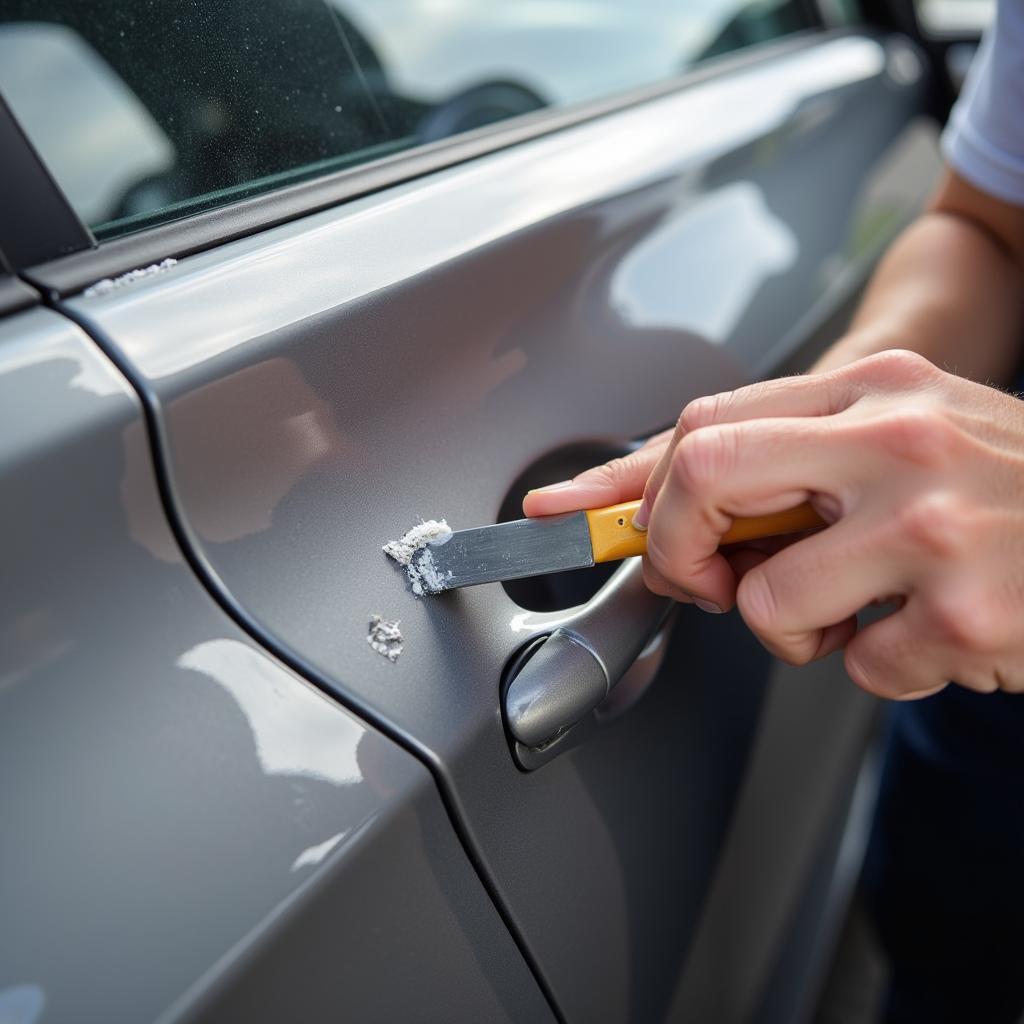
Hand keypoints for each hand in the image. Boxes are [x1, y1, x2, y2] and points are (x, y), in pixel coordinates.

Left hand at [524, 350, 1023, 698]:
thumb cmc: (1002, 481)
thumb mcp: (899, 434)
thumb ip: (791, 459)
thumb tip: (665, 507)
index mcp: (873, 387)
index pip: (706, 422)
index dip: (633, 486)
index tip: (587, 520)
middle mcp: (898, 439)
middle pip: (705, 474)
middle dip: (675, 546)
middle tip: (706, 579)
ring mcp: (933, 524)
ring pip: (768, 599)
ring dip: (791, 630)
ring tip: (856, 613)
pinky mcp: (965, 612)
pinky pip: (857, 667)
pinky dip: (878, 666)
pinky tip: (932, 632)